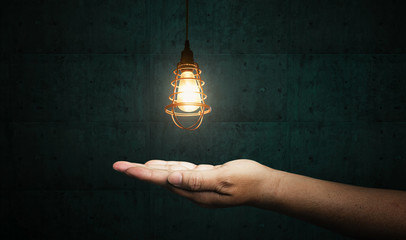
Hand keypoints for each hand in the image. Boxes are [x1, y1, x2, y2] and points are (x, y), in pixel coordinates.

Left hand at [113, 159, 276, 207]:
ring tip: (134, 166)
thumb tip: (172, 179)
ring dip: (152, 169)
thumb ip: (198, 180)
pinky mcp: (205, 179)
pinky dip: (170, 167)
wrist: (264, 185)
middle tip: (119, 165)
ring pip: (170, 175)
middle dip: (140, 171)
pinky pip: (182, 172)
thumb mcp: (224, 179)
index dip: (143, 173)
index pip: (164, 181)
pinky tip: (163, 165)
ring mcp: (199, 186)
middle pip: (161, 179)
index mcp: (196, 192)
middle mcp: (194, 191)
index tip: (124, 168)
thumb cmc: (248, 181)